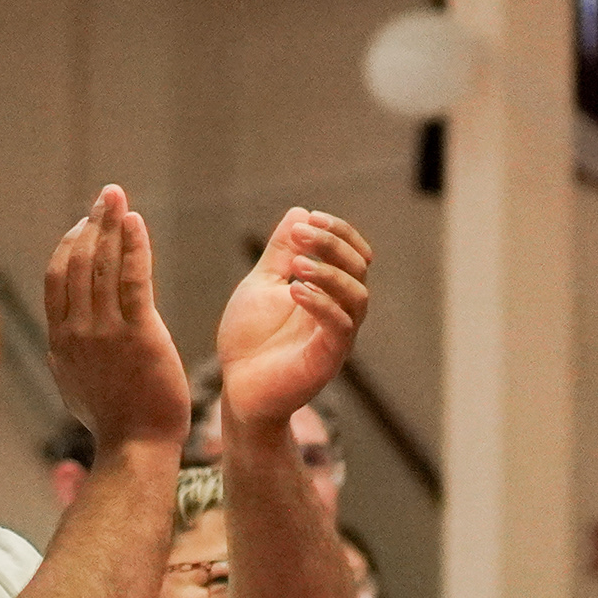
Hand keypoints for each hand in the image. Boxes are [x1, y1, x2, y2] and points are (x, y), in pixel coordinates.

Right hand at [43, 184, 187, 452]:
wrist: (136, 447)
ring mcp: (105, 332)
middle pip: (77, 263)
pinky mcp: (138, 334)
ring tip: (117, 198)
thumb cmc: (114, 421)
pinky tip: (135, 223)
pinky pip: (132, 280)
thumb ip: (67, 354)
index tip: (83, 224)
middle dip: (90, 224)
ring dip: (109, 225)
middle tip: (105, 196)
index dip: (69, 245)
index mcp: (60, 341)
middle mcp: (76, 331)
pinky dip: (132, 246)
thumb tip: (61, 340)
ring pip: (102, 265)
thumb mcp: (75, 385)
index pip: (58, 279)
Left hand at [213, 208, 370, 428]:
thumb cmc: (251, 339)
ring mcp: (337, 336)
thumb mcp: (262, 284)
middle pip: (360, 268)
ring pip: (358, 296)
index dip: (338, 232)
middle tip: (301, 234)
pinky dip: (321, 304)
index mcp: (329, 291)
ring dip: (330, 273)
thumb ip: (280, 252)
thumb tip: (300, 211)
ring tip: (296, 265)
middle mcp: (340, 311)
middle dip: (333, 244)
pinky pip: (341, 327)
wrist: (238, 386)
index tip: (309, 220)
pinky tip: (294, 292)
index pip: (353, 253)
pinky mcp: (328, 359)